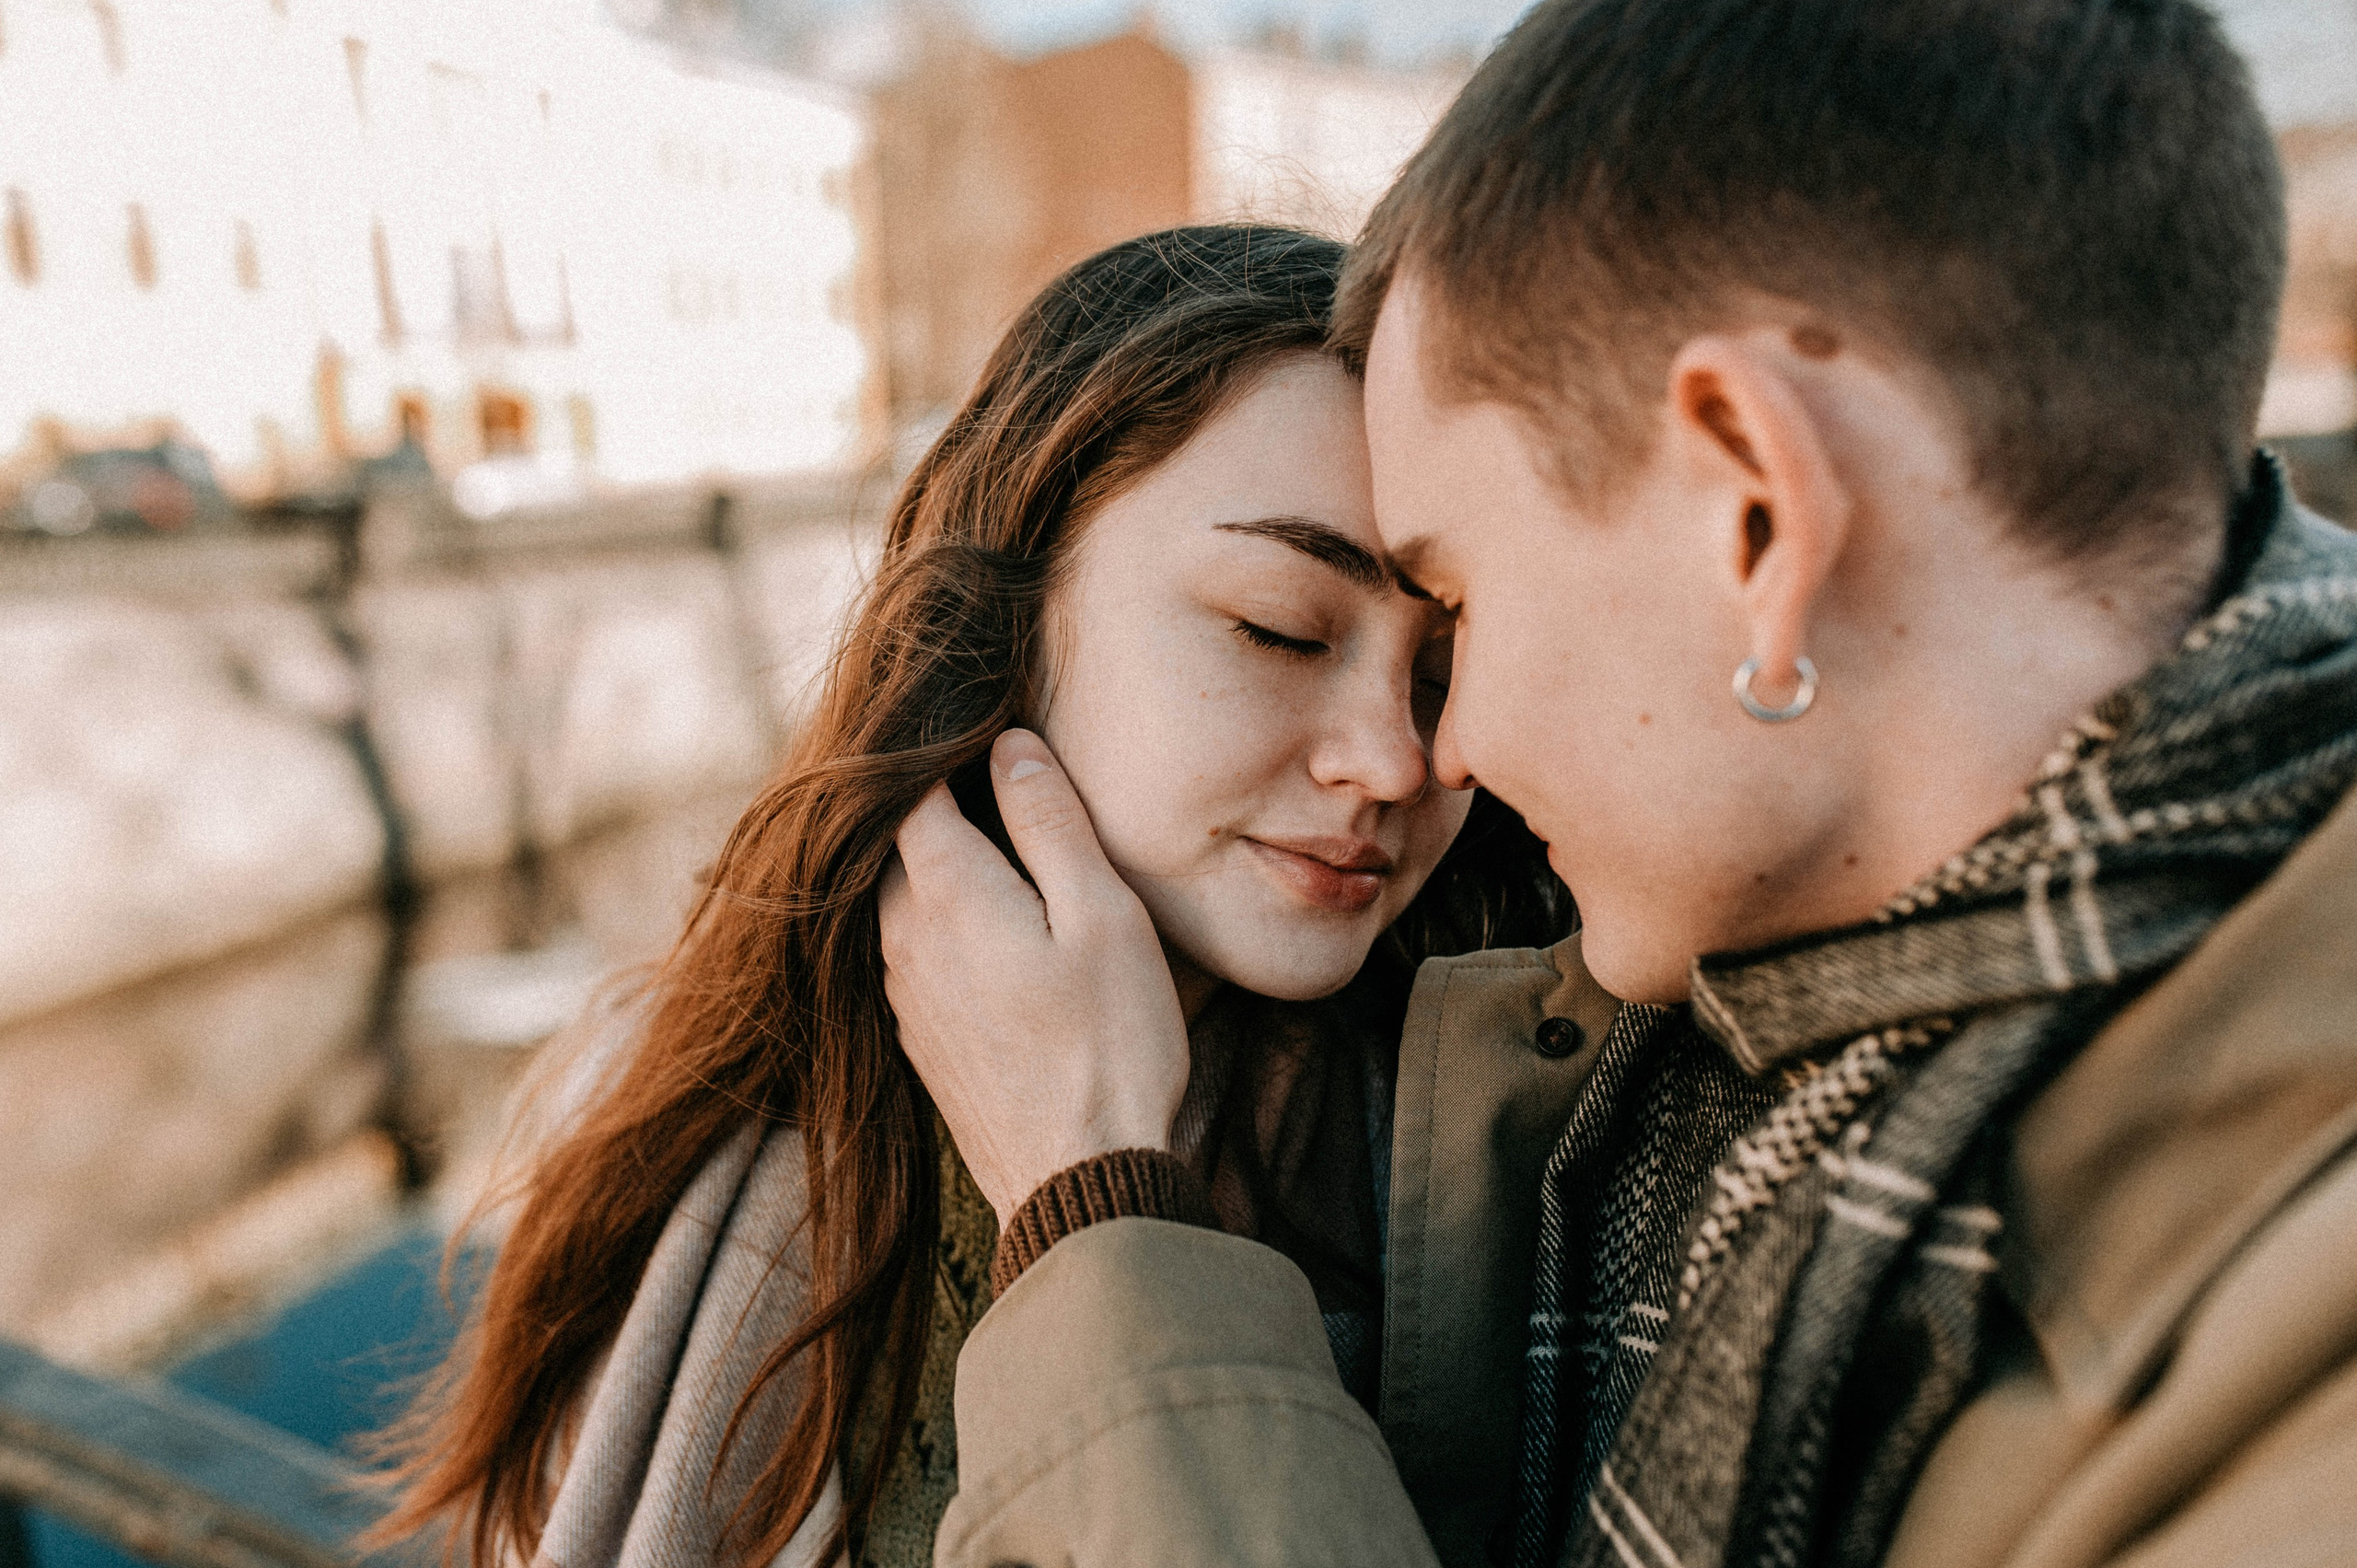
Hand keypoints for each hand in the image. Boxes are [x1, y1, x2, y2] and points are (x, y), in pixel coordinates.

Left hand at [880, 729, 1189, 1227]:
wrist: (1082, 1182)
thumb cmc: (1110, 1044)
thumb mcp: (1102, 914)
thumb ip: (1051, 822)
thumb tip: (1009, 746)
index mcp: (945, 891)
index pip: (912, 788)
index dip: (942, 750)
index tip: (978, 728)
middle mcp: (903, 938)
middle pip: (899, 842)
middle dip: (935, 805)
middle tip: (991, 777)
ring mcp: (904, 994)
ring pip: (902, 899)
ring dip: (937, 867)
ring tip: (996, 846)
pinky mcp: (920, 1039)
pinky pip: (913, 952)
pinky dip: (941, 923)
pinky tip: (992, 931)